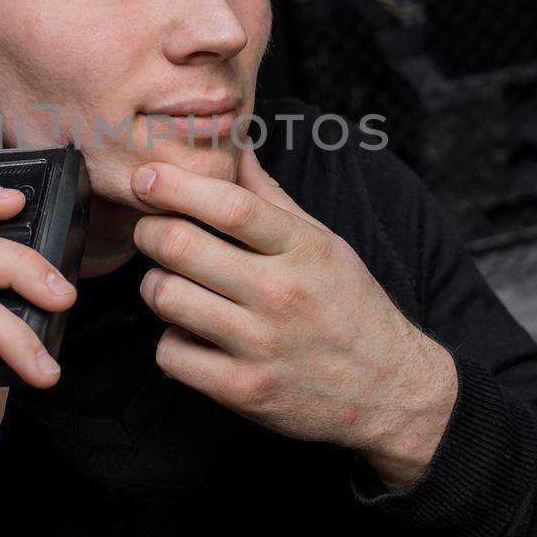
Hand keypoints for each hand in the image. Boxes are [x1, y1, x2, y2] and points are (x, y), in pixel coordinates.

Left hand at [131, 149, 457, 486]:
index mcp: (303, 248)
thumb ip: (272, 198)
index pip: (230, 205)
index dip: (176, 186)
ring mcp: (261, 344)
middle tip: (151, 233)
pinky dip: (171, 343)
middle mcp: (281, 293)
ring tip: (172, 286)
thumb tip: (236, 146)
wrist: (389, 390)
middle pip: (181, 246)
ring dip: (156, 287)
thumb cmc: (349, 308)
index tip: (146, 177)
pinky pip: (172, 354)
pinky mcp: (245, 390)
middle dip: (149, 232)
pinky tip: (191, 336)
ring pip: (166, 297)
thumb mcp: (325, 244)